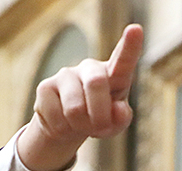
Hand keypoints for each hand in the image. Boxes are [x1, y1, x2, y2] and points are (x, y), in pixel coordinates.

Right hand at [16, 23, 144, 170]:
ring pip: (74, 108)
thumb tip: (119, 109)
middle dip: (100, 115)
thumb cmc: (99, 120)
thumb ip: (122, 118)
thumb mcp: (115, 123)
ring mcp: (66, 75)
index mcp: (113, 75)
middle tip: (100, 128)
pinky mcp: (45, 87)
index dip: (130, 46)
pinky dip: (64, 130)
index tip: (136, 29)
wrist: (68, 126)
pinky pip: (57, 117)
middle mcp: (90, 68)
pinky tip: (64, 122)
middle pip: (96, 83)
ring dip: (80, 126)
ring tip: (80, 125)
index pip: (123, 60)